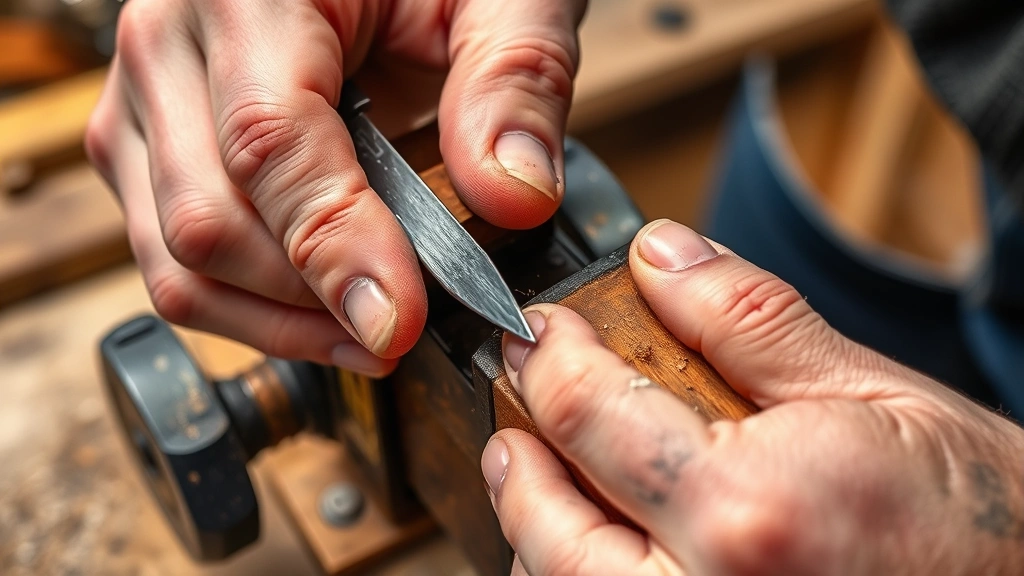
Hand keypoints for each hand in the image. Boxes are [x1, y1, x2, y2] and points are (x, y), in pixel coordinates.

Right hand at [86, 0, 585, 374]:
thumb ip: (512, 81)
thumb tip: (513, 198)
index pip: (270, 144)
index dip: (335, 247)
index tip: (397, 319)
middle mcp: (168, 42)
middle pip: (208, 219)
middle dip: (307, 301)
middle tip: (400, 330)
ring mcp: (144, 99)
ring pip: (176, 258)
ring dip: (274, 320)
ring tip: (367, 334)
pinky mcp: (147, 143)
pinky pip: (169, 256)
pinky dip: (245, 304)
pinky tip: (319, 312)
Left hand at [484, 219, 1023, 574]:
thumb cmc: (986, 518)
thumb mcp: (874, 393)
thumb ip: (750, 322)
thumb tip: (661, 254)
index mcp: (747, 512)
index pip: (582, 412)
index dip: (545, 355)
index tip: (539, 331)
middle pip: (544, 525)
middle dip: (519, 455)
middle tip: (522, 405)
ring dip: (537, 528)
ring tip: (547, 473)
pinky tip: (601, 546)